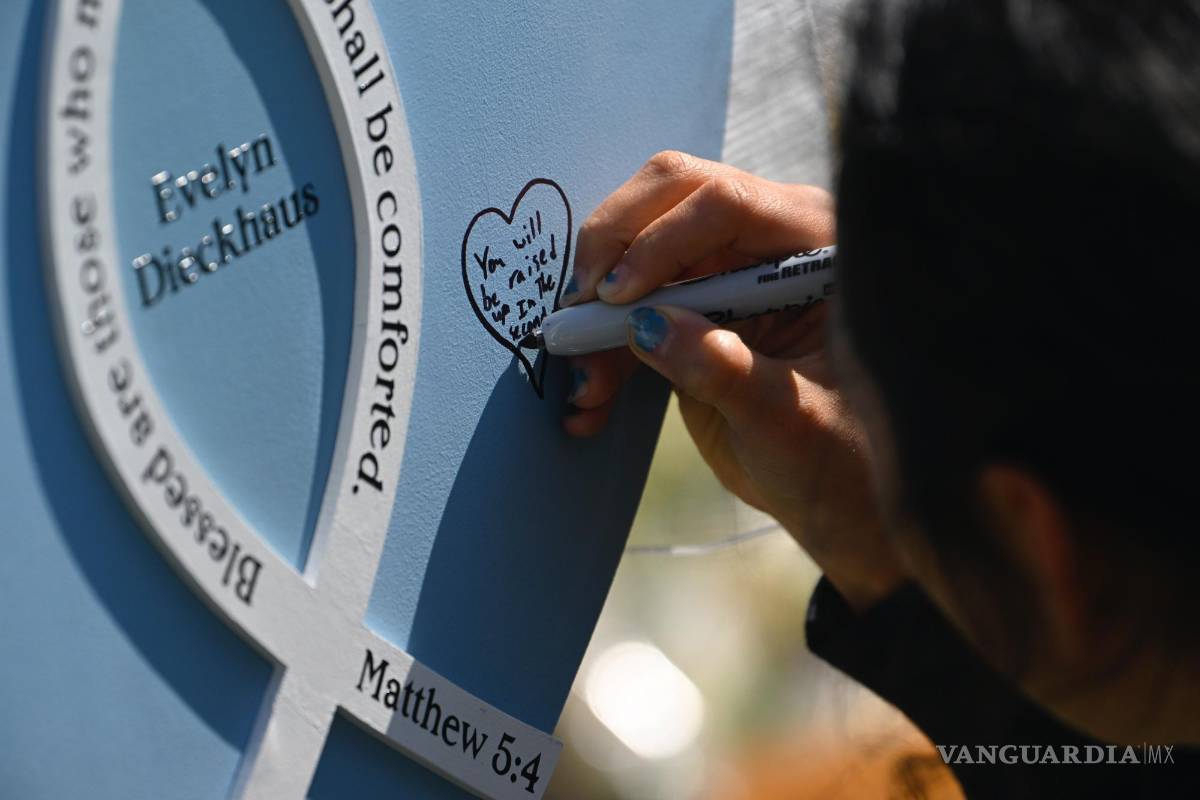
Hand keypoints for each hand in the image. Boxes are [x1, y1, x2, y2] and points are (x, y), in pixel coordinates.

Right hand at [563, 151, 903, 609]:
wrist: (843, 501)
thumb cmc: (845, 458)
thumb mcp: (791, 421)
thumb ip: (726, 370)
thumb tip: (650, 326)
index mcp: (816, 246)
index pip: (726, 204)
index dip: (662, 240)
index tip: (618, 298)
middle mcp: (769, 241)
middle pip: (669, 199)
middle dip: (612, 254)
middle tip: (578, 312)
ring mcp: (728, 271)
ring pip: (636, 253)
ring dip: (598, 317)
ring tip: (584, 390)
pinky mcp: (695, 310)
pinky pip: (631, 309)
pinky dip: (603, 350)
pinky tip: (590, 405)